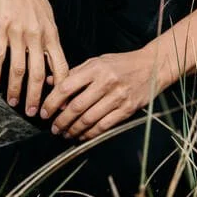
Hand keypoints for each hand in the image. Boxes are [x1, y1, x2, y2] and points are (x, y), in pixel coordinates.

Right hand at [0, 0, 70, 117]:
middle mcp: (37, 35)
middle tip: (34, 114)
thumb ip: (50, 40)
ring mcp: (19, 32)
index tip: (58, 105)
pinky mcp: (1, 26)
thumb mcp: (48, 17)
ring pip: (19, 68)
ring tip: (13, 102)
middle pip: (39, 74)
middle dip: (37, 97)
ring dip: (15, 89)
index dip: (60, 89)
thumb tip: (52, 64)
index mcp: (51, 34)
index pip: (60, 67)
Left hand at [38, 47, 171, 141]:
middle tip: (53, 128)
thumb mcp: (97, 61)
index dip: (52, 102)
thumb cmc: (122, 63)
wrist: (153, 66)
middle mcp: (106, 82)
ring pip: (89, 119)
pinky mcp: (127, 109)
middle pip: (76, 107)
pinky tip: (82, 136)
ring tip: (65, 133)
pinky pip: (104, 126)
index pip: (66, 86)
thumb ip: (74, 72)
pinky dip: (90, 134)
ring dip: (73, 130)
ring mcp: (118, 97)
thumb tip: (49, 81)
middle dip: (61, 121)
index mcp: (95, 68)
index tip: (44, 112)